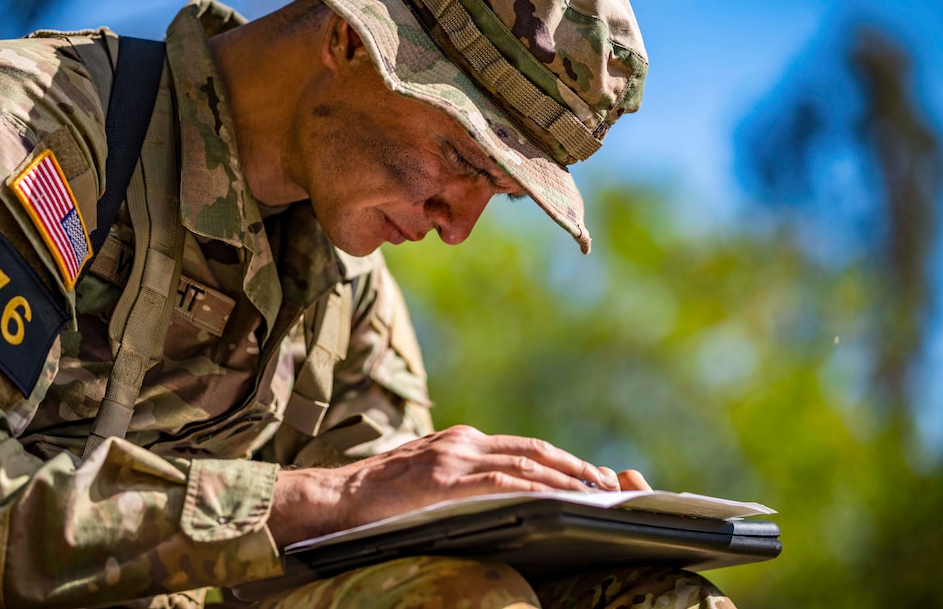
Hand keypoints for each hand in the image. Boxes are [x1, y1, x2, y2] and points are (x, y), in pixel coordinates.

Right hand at [268, 425, 650, 546]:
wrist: (335, 498)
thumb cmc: (377, 498)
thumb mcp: (425, 478)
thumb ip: (459, 481)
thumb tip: (495, 501)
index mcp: (460, 442)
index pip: (524, 449)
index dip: (561, 461)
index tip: (590, 476)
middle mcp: (463, 442)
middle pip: (534, 451)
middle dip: (575, 468)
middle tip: (607, 485)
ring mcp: (455, 458)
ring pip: (525, 463)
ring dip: (565, 478)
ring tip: (595, 494)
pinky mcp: (445, 479)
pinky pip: (502, 483)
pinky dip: (536, 489)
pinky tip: (557, 500)